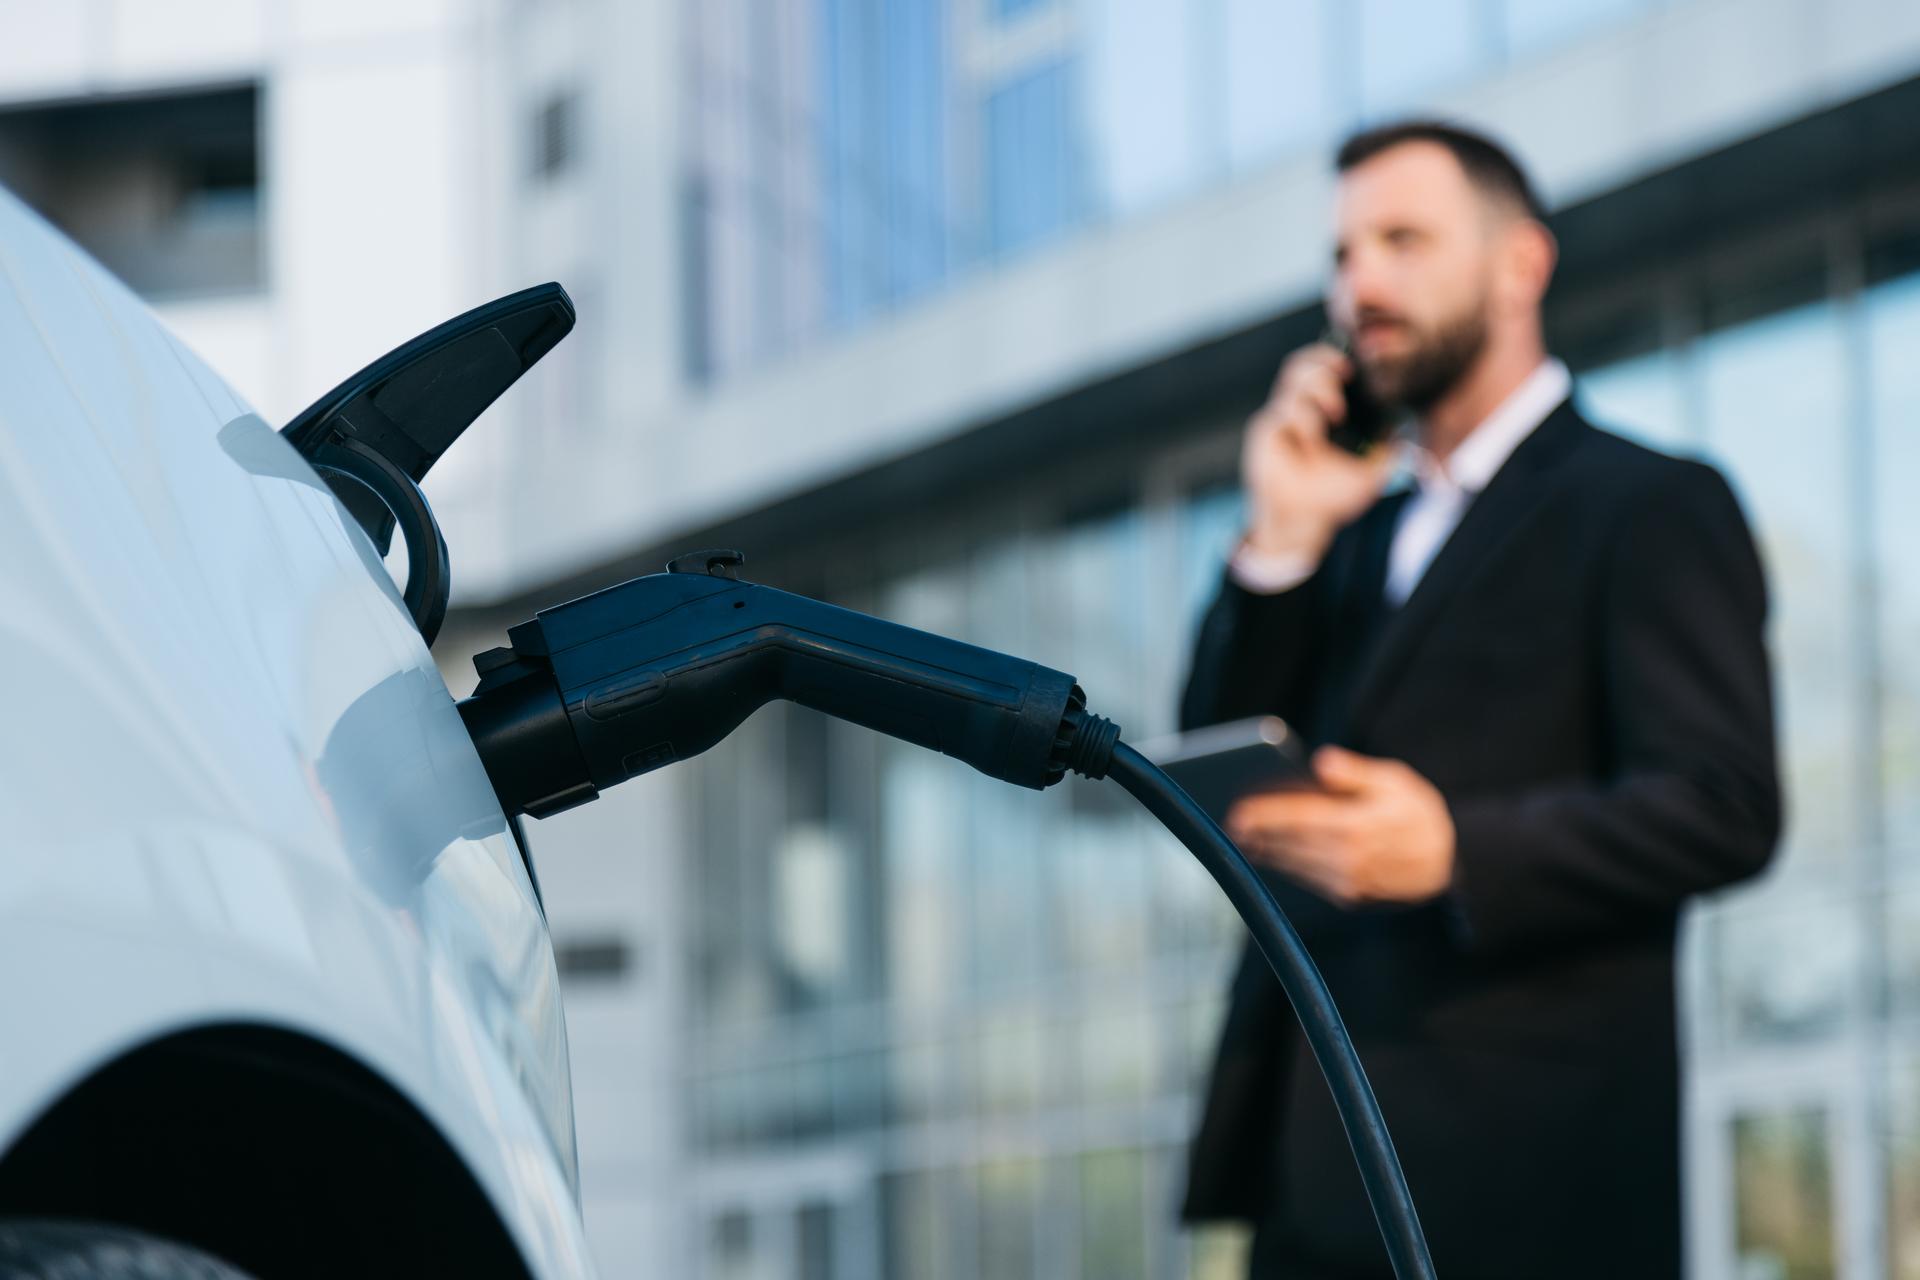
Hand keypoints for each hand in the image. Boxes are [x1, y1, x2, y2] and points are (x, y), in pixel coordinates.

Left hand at [1224, 747, 1454, 906]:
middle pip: (1291, 845)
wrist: (1451, 862)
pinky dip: (1289, 866)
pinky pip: (1310, 880)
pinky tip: (1273, 854)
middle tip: (1232, 824)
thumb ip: (1355, 773)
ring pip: (1296, 866)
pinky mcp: (1351, 899)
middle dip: (1259, 835)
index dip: (1265, 816)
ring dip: (1268, 852)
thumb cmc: (1418, 812)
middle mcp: (1351, 860)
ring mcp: (1350, 884)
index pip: (1300, 819)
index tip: (1238, 811)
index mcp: (1358, 827)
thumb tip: (1320, 760)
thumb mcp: (1394, 780)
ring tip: (1244, 838)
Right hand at [1241, 344, 1399, 561]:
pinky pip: (1281, 413)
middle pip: (1301, 366)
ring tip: (1335, 414)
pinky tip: (1313, 443)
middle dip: (1324, 365)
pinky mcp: (1266, 432)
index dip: (1330, 357)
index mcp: (1322, 412)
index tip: (1352, 363)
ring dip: (1318, 390)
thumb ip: (1388, 449)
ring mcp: (1282, 420)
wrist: (1304, 520)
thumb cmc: (1333, 495)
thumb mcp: (1372, 472)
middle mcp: (1300, 410)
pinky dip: (1304, 422)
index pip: (1320, 369)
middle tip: (1343, 377)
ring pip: (1293, 383)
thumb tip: (1403, 425)